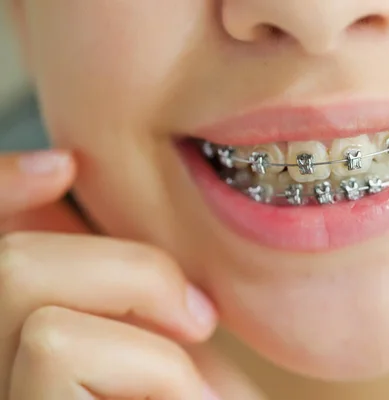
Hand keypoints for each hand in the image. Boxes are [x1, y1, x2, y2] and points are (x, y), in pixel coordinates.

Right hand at [0, 150, 222, 398]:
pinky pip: (58, 345)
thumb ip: (111, 279)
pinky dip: (148, 363)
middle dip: (124, 264)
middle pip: (10, 257)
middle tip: (197, 316)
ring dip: (141, 312)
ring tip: (192, 381)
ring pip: (26, 286)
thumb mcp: (161, 335)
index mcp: (27, 337)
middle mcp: (4, 361)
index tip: (61, 163)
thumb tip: (59, 171)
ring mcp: (7, 386)